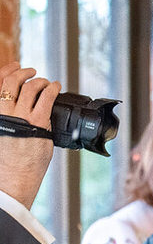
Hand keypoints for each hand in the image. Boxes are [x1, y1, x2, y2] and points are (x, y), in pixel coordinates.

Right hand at [0, 67, 60, 209]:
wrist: (12, 179)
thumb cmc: (6, 162)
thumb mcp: (2, 133)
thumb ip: (7, 119)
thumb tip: (16, 110)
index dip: (6, 71)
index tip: (14, 65)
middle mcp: (4, 112)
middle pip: (12, 82)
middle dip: (23, 72)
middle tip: (32, 71)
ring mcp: (21, 117)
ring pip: (30, 87)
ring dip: (40, 81)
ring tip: (46, 83)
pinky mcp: (39, 123)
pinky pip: (47, 98)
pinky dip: (52, 89)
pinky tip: (56, 87)